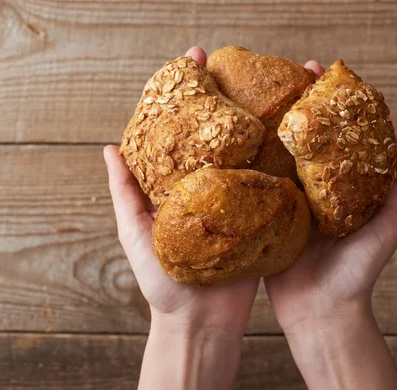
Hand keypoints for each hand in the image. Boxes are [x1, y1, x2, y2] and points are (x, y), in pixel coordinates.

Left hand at [104, 46, 258, 389]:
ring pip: (247, 151)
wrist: (201, 323)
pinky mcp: (261, 216)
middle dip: (226, 95)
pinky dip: (278, 155)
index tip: (194, 59)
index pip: (181, 129)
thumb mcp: (136, 235)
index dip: (186, 93)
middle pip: (217, 132)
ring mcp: (236, 199)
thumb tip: (109, 148)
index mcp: (177, 185)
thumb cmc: (163, 285)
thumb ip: (125, 195)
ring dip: (257, 118)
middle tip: (234, 63)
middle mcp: (207, 186)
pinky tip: (288, 129)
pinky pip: (270, 181)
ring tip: (267, 86)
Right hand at [265, 62, 396, 334]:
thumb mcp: (387, 229)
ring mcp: (285, 204)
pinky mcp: (263, 219)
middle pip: (301, 140)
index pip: (333, 137)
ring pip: (275, 159)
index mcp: (338, 189)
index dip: (327, 105)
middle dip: (293, 107)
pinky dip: (247, 164)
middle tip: (283, 75)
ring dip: (266, 129)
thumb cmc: (358, 273)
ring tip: (254, 97)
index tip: (320, 73)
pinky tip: (235, 141)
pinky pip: (254, 188)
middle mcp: (311, 191)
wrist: (322, 313)